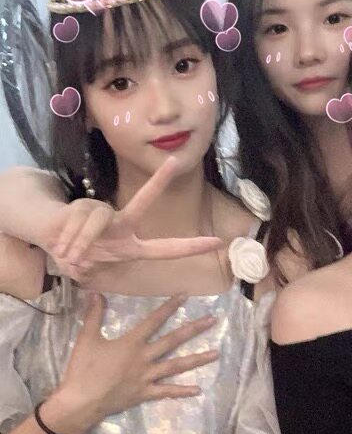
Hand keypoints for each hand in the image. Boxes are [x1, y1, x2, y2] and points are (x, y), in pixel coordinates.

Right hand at [38, 158, 221, 281]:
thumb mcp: (86, 270)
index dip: (190, 247)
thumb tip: (79, 269)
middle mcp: (122, 224)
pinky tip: (62, 245)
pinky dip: (68, 240)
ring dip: (79, 245)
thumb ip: (86, 271)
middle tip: (175, 161)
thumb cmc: (77, 257)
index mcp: (131, 246)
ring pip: (96, 223)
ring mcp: (103, 212)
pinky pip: (79, 223)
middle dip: (158, 182)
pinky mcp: (84, 205)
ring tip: (69, 256)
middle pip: (143, 202)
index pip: (166, 248)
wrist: (53, 239)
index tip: (216, 242)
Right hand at [43, 295, 218, 433]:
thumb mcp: (87, 338)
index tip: (185, 295)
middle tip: (213, 321)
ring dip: (197, 359)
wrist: (81, 401)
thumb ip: (94, 315)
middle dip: (193, 329)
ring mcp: (147, 377)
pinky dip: (182, 391)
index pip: (154, 320)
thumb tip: (96, 292)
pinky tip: (198, 389)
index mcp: (132, 343)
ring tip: (216, 353)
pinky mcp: (145, 394)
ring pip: (177, 366)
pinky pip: (167, 392)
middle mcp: (144, 358)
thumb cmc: (83, 369)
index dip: (170, 307)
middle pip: (173, 340)